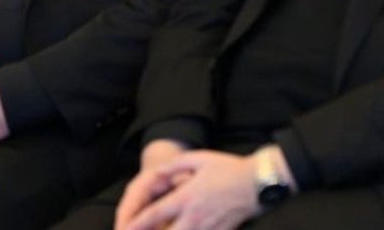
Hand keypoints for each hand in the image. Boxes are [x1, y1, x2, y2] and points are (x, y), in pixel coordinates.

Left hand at [116, 149, 268, 229]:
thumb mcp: (198, 159)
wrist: (259, 184)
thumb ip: (174, 166)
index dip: (136, 223)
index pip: (155, 214)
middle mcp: (195, 217)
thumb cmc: (228, 169)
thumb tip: (157, 172)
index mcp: (186, 197)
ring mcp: (209, 228)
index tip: (124, 228)